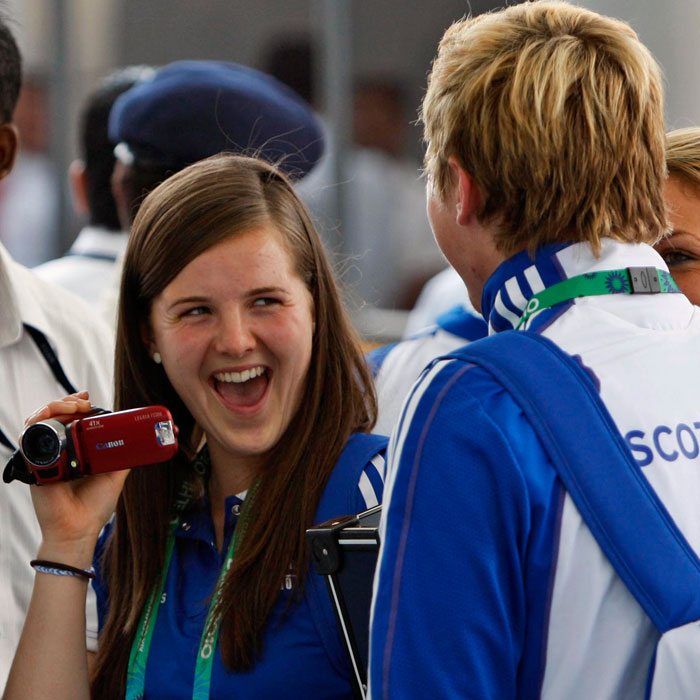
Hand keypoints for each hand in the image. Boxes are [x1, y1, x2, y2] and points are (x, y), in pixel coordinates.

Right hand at [24, 392, 128, 566]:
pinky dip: (36, 423)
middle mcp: (58, 451)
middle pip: (54, 415)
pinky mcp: (34, 466)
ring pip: (39, 421)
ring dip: (54, 407)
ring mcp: (45, 457)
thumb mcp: (115, 474)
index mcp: (75, 451)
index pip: (70, 419)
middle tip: (83, 403)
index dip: (75, 405)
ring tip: (72, 408)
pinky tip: (48, 417)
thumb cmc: (94, 507)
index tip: (88, 400)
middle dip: (67, 402)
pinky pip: (27, 438)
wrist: (80, 529)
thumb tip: (143, 439)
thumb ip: (124, 457)